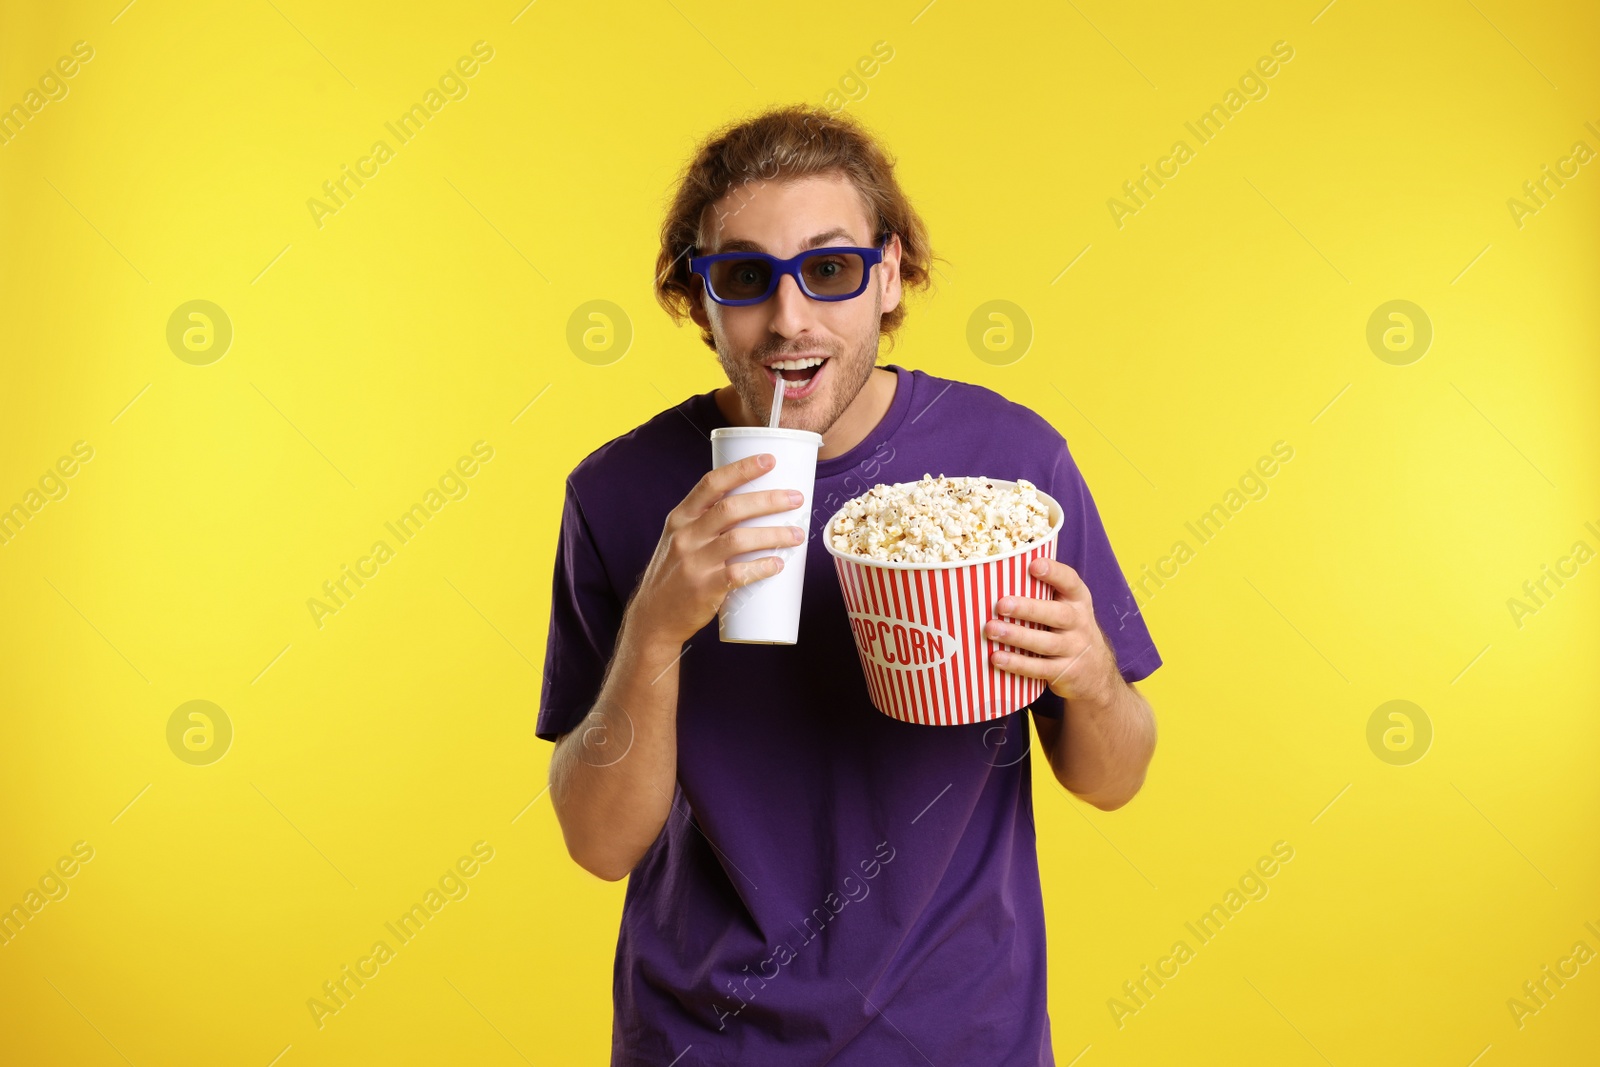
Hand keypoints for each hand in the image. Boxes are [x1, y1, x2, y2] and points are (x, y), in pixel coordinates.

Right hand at [629, 453, 805, 646]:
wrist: (653, 617)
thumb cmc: (674, 574)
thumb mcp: (679, 539)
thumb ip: (706, 522)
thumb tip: (752, 505)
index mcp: (680, 518)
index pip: (711, 484)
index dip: (741, 469)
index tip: (769, 460)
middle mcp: (685, 536)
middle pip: (732, 509)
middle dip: (769, 500)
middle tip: (796, 499)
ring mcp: (694, 562)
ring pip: (739, 539)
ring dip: (773, 534)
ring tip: (796, 534)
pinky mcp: (704, 588)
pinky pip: (738, 574)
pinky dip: (761, 567)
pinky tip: (778, 564)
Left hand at [984, 558, 1119, 704]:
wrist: (1096, 672)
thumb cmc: (1069, 629)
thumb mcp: (1068, 607)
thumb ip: (1044, 592)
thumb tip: (997, 574)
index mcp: (1078, 600)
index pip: (1070, 582)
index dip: (1054, 573)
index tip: (1034, 565)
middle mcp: (1080, 623)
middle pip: (1057, 615)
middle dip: (1028, 609)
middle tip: (1001, 604)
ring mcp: (1074, 649)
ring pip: (1046, 643)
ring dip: (1017, 636)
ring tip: (991, 630)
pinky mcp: (1065, 672)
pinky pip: (1040, 668)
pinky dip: (1018, 663)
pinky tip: (997, 657)